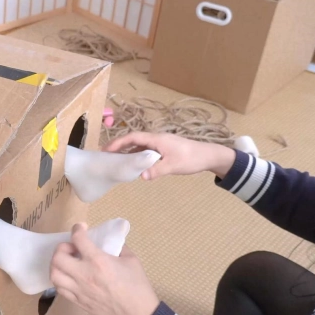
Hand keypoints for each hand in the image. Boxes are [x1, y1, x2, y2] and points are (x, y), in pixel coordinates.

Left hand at [50, 223, 159, 314]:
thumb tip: (109, 240)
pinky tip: (69, 276)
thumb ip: (118, 247)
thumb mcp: (131, 260)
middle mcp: (84, 275)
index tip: (81, 228)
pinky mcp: (78, 301)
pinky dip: (60, 279)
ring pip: (54, 274)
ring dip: (57, 264)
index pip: (78, 239)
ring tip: (67, 262)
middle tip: (72, 248)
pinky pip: (59, 289)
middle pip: (58, 257)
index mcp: (98, 261)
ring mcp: (79, 290)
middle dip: (62, 248)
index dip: (77, 229)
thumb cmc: (138, 286)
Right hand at [103, 132, 235, 179]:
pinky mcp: (164, 149)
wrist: (209, 156)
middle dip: (119, 146)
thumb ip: (157, 170)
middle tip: (106, 156)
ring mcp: (160, 143)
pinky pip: (146, 150)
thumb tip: (141, 177)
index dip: (118, 143)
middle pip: (133, 140)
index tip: (106, 150)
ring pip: (139, 145)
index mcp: (157, 139)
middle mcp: (156, 138)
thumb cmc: (191, 158)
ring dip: (127, 151)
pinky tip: (133, 164)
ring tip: (115, 160)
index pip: (133, 137)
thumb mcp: (174, 165)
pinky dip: (136, 155)